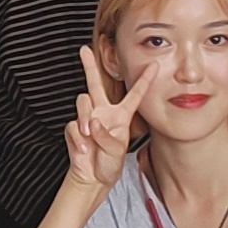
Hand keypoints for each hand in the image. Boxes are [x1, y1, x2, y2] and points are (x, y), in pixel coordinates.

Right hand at [64, 44, 148, 191]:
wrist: (92, 177)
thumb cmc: (109, 164)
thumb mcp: (117, 151)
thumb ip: (106, 136)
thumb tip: (94, 123)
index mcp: (120, 116)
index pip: (134, 94)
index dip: (145, 80)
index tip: (154, 64)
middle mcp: (103, 112)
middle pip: (95, 84)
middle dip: (88, 66)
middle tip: (84, 50)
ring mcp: (87, 119)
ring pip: (82, 101)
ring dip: (85, 119)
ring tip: (89, 136)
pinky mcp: (75, 128)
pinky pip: (73, 125)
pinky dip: (78, 138)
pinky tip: (84, 148)